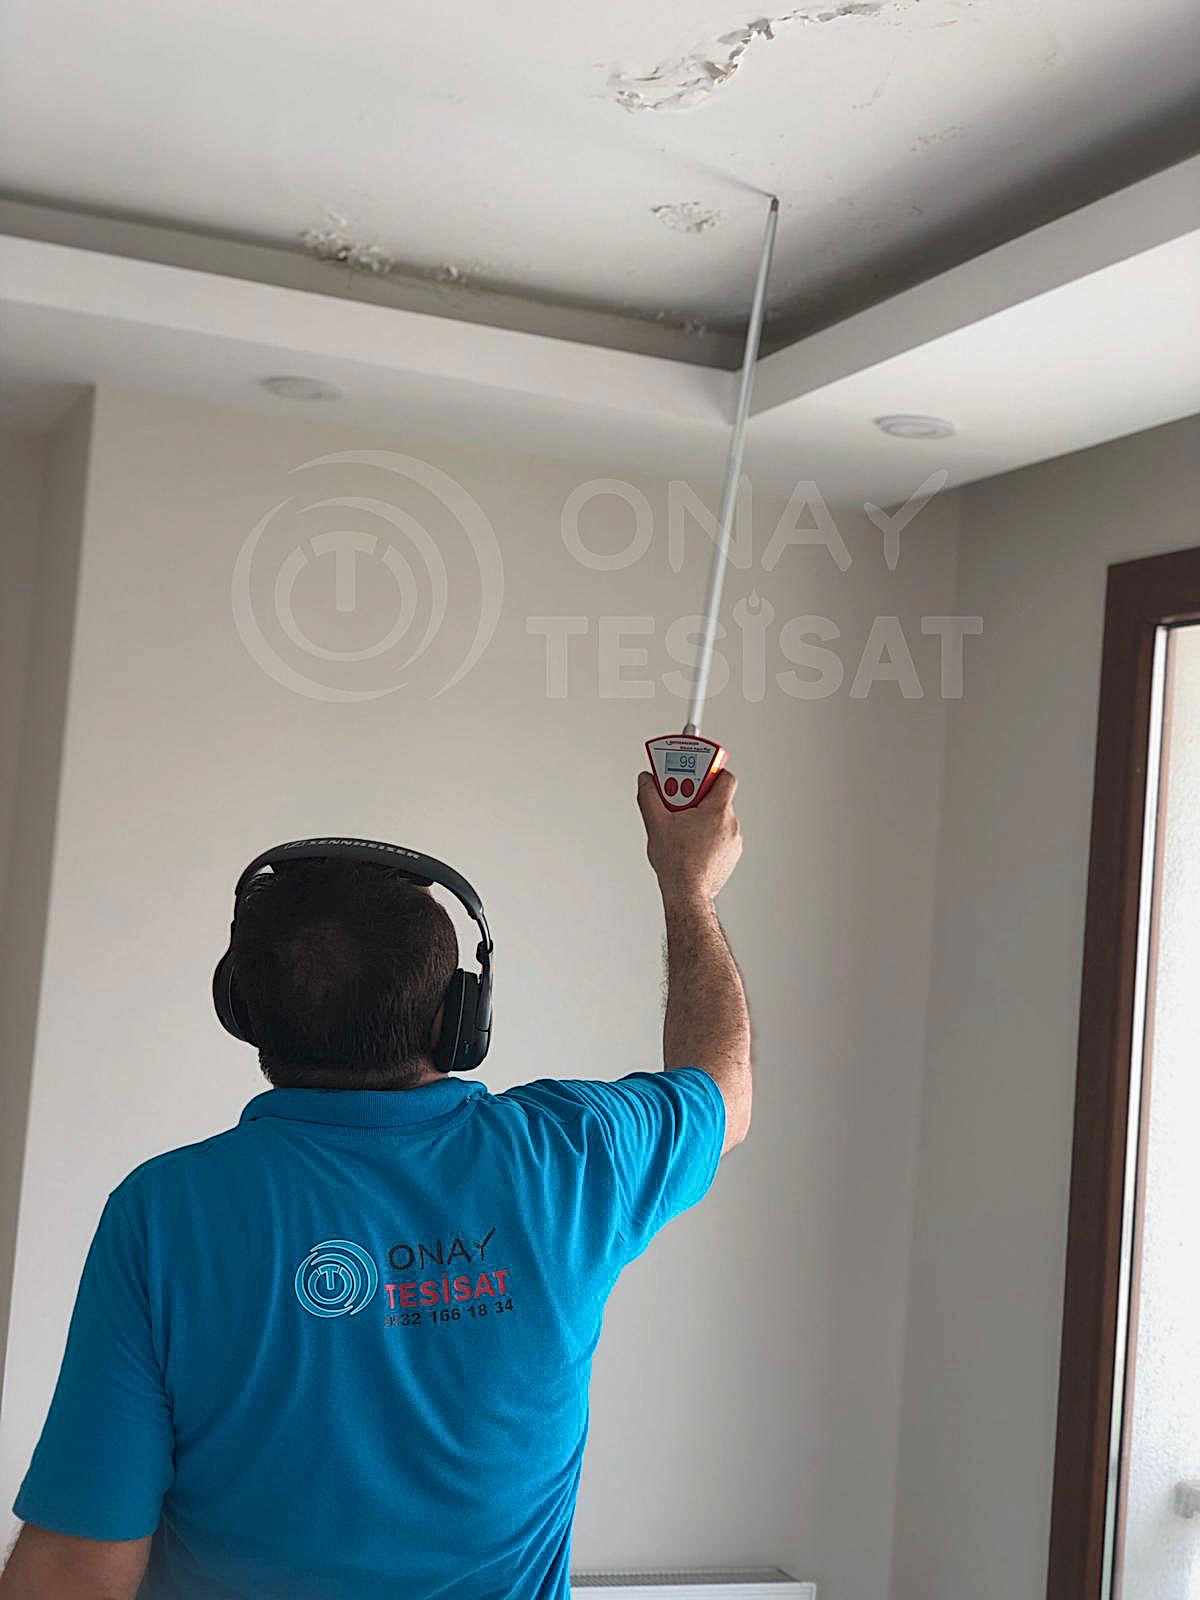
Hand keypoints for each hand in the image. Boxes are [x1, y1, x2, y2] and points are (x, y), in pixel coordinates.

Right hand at [637, 767, 741, 901]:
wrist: (688, 894)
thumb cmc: (677, 863)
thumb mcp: (656, 823)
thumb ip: (650, 795)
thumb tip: (646, 780)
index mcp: (717, 811)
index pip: (725, 777)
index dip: (709, 770)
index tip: (692, 771)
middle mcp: (731, 824)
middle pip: (716, 798)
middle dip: (696, 798)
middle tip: (677, 803)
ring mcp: (733, 842)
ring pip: (717, 819)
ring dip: (700, 819)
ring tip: (680, 828)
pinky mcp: (731, 856)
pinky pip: (720, 837)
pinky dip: (707, 837)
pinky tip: (689, 845)